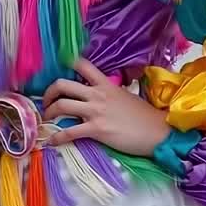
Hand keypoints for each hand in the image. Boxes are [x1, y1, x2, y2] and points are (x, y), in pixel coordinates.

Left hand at [42, 58, 170, 156]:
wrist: (159, 132)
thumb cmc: (144, 116)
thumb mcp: (124, 96)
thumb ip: (107, 94)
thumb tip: (95, 96)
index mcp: (105, 84)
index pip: (82, 65)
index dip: (67, 63)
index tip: (57, 70)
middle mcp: (97, 94)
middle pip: (62, 84)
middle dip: (48, 92)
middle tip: (46, 101)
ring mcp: (96, 111)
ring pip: (62, 105)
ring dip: (49, 112)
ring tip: (46, 119)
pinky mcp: (97, 129)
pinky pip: (69, 132)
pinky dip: (57, 137)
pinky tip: (52, 141)